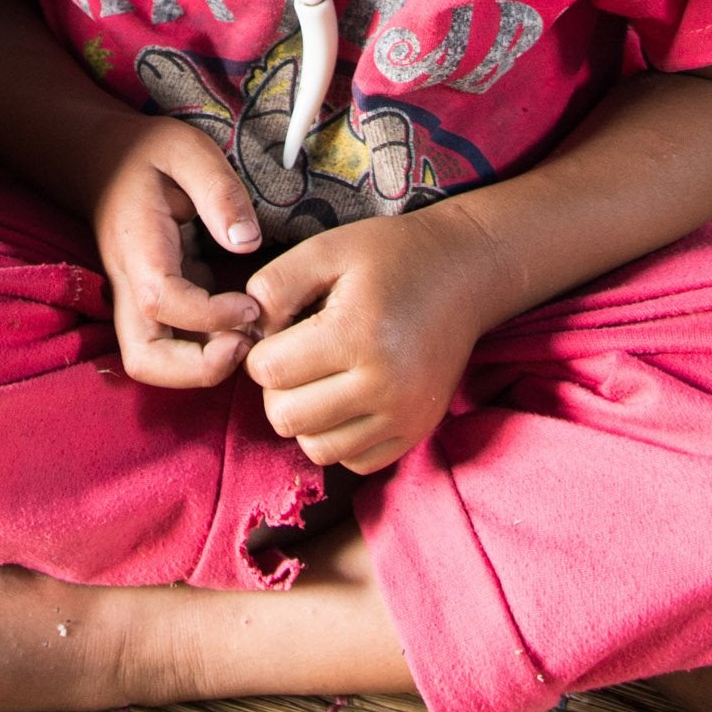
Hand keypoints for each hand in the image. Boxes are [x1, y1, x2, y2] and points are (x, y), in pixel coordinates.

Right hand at [91, 120, 268, 387]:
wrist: (103, 161)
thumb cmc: (147, 155)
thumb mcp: (186, 151)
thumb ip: (218, 191)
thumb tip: (247, 242)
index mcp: (136, 246)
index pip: (162, 301)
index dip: (210, 315)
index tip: (252, 303)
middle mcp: (130, 285)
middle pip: (145, 359)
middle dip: (197, 370)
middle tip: (246, 344)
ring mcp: (138, 300)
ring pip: (154, 363)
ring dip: (202, 368)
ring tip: (248, 335)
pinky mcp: (155, 305)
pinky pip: (173, 347)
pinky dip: (206, 350)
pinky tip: (241, 321)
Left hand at [243, 208, 505, 473]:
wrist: (463, 272)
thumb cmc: (388, 256)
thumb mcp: (325, 250)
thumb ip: (273, 285)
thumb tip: (248, 332)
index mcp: (357, 335)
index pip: (269, 371)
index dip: (262, 349)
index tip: (283, 328)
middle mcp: (384, 386)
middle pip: (286, 418)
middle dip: (278, 387)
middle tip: (297, 355)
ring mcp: (405, 416)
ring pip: (317, 448)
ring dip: (306, 417)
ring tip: (321, 377)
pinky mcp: (417, 432)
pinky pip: (354, 461)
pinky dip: (339, 437)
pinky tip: (345, 398)